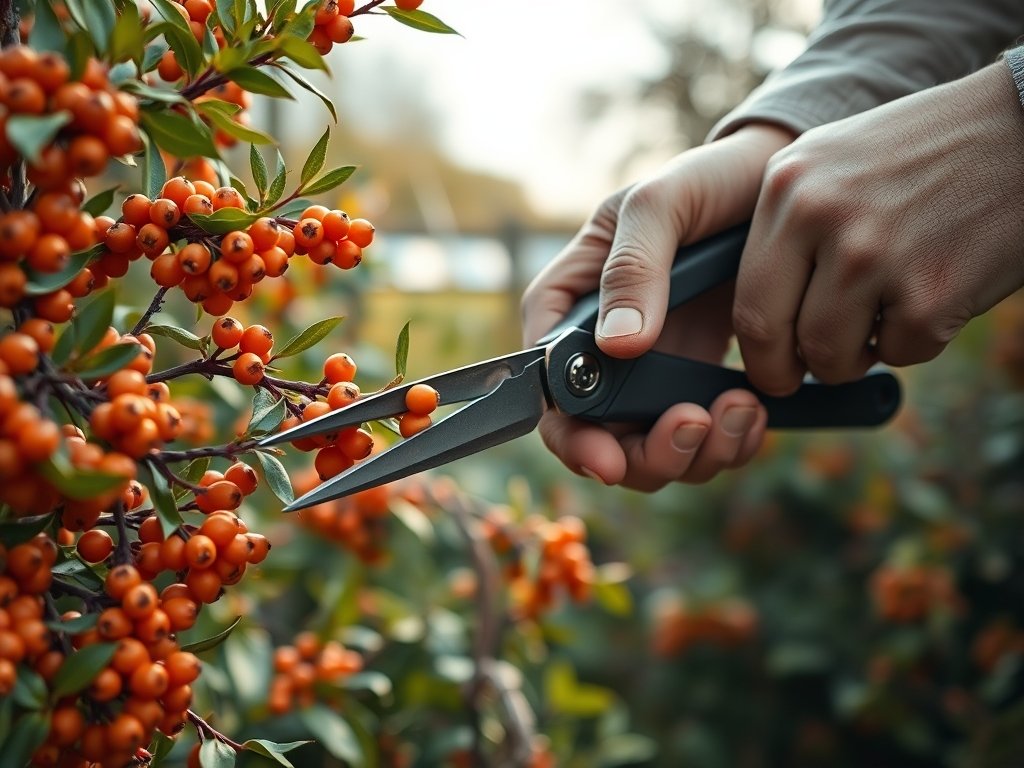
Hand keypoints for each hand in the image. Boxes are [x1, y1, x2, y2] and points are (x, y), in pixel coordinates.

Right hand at [521, 124, 793, 489]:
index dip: (572, 437)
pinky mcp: (703, 384)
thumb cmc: (704, 183)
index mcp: (571, 308)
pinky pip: (707, 442)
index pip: (549, 392)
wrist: (775, 183)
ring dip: (696, 454)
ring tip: (741, 410)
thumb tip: (618, 346)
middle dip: (647, 454)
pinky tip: (753, 410)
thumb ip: (633, 269)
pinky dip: (730, 443)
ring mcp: (655, 374)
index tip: (610, 460)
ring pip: (656, 453)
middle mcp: (605, 353)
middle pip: (602, 439)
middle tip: (694, 425)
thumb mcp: (659, 206)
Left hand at [735, 61, 1023, 395]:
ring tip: (879, 320)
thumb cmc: (926, 152)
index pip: (744, 295)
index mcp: (786, 185)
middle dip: (782, 371)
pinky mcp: (929, 293)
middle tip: (799, 378)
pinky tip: (935, 291)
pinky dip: (914, 339)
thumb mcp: (832, 161)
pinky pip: (899, 353)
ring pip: (830, 356)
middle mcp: (820, 216)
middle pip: (770, 334)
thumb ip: (786, 226)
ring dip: (852, 358)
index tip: (767, 363)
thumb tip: (752, 318)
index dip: (755, 346)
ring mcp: (873, 256)